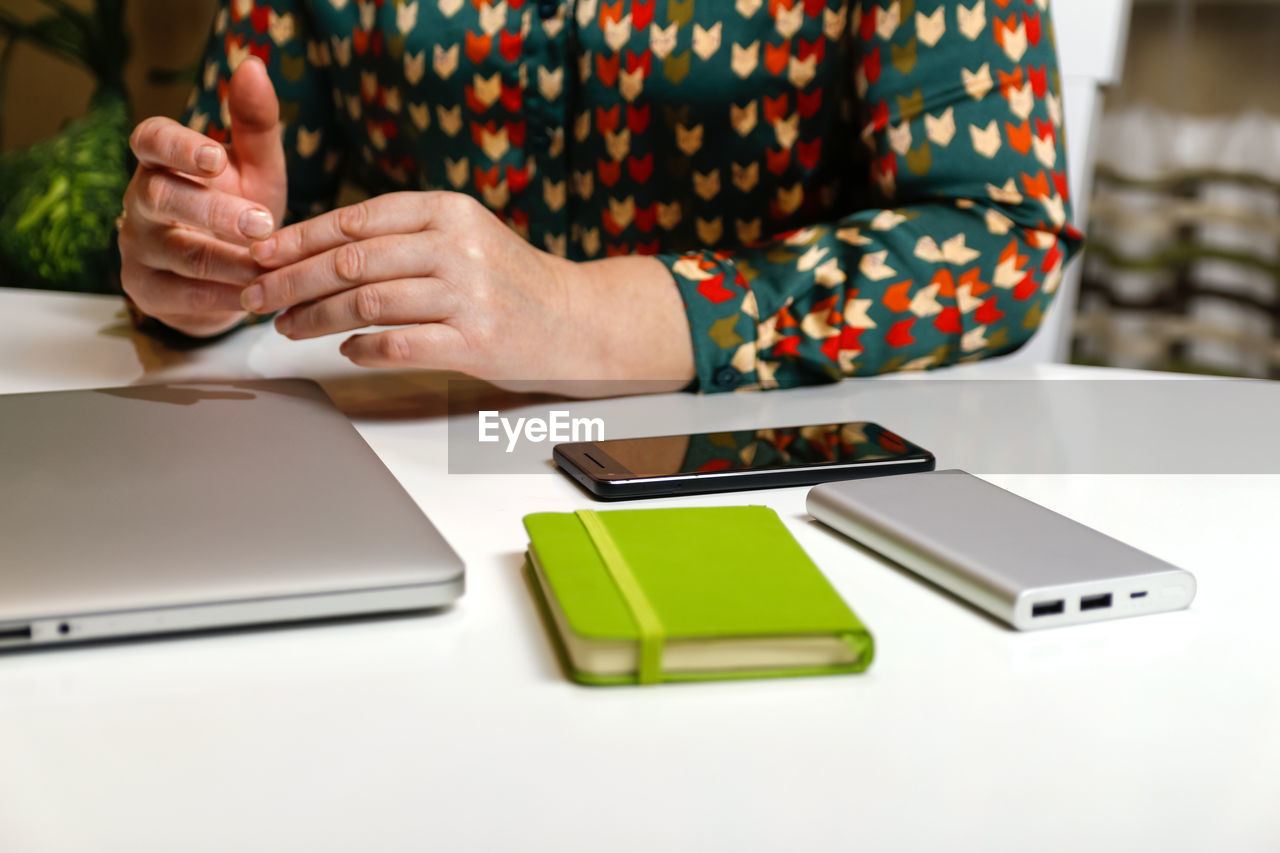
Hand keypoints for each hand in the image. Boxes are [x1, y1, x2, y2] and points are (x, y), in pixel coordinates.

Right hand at [119, 58, 286, 337]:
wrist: (227, 276)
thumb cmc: (240, 210)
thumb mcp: (256, 169)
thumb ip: (255, 126)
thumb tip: (254, 66)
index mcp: (161, 161)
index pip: (150, 140)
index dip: (178, 147)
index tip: (215, 156)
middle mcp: (140, 200)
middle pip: (161, 198)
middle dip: (214, 212)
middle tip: (262, 224)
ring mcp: (138, 246)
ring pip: (177, 252)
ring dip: (228, 261)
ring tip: (270, 268)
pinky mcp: (146, 290)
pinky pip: (181, 296)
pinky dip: (222, 298)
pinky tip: (254, 299)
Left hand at [245, 191, 695, 393]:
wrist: (575, 319)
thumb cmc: (505, 280)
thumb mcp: (461, 234)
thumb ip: (400, 234)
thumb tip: (312, 249)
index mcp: (448, 210)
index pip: (356, 219)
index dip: (299, 237)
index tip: (260, 254)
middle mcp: (457, 246)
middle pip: (352, 262)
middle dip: (291, 281)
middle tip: (255, 295)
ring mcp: (468, 295)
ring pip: (367, 303)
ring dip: (315, 317)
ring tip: (287, 326)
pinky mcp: (476, 341)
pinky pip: (398, 345)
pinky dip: (361, 349)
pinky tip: (344, 350)